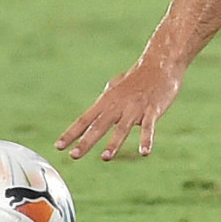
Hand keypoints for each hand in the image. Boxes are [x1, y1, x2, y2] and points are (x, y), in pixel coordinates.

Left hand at [55, 55, 181, 161]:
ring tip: (105, 158)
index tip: (58, 146)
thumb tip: (97, 112)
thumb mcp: (117, 86)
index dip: (71, 133)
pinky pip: (149, 127)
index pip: (85, 119)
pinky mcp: (152, 109)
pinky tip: (144, 152)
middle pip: (99, 125)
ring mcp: (135, 108)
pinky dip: (146, 139)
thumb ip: (106, 100)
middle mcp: (118, 105)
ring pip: (122, 128)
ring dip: (113, 143)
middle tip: (74, 155)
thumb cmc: (138, 76)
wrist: (161, 63)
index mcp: (107, 100)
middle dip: (86, 141)